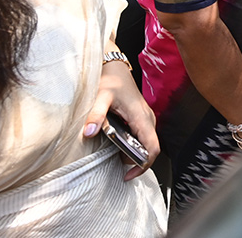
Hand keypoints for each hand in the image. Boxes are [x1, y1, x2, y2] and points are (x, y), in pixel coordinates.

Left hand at [83, 58, 159, 179]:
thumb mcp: (100, 97)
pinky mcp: (140, 118)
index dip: (144, 164)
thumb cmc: (110, 80)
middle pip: (150, 148)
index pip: (152, 147)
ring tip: (115, 159)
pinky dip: (133, 146)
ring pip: (146, 143)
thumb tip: (89, 133)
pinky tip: (117, 147)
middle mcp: (147, 119)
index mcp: (141, 117)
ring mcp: (145, 118)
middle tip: (117, 170)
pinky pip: (142, 137)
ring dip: (134, 154)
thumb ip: (95, 115)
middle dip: (136, 162)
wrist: (114, 67)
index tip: (128, 175)